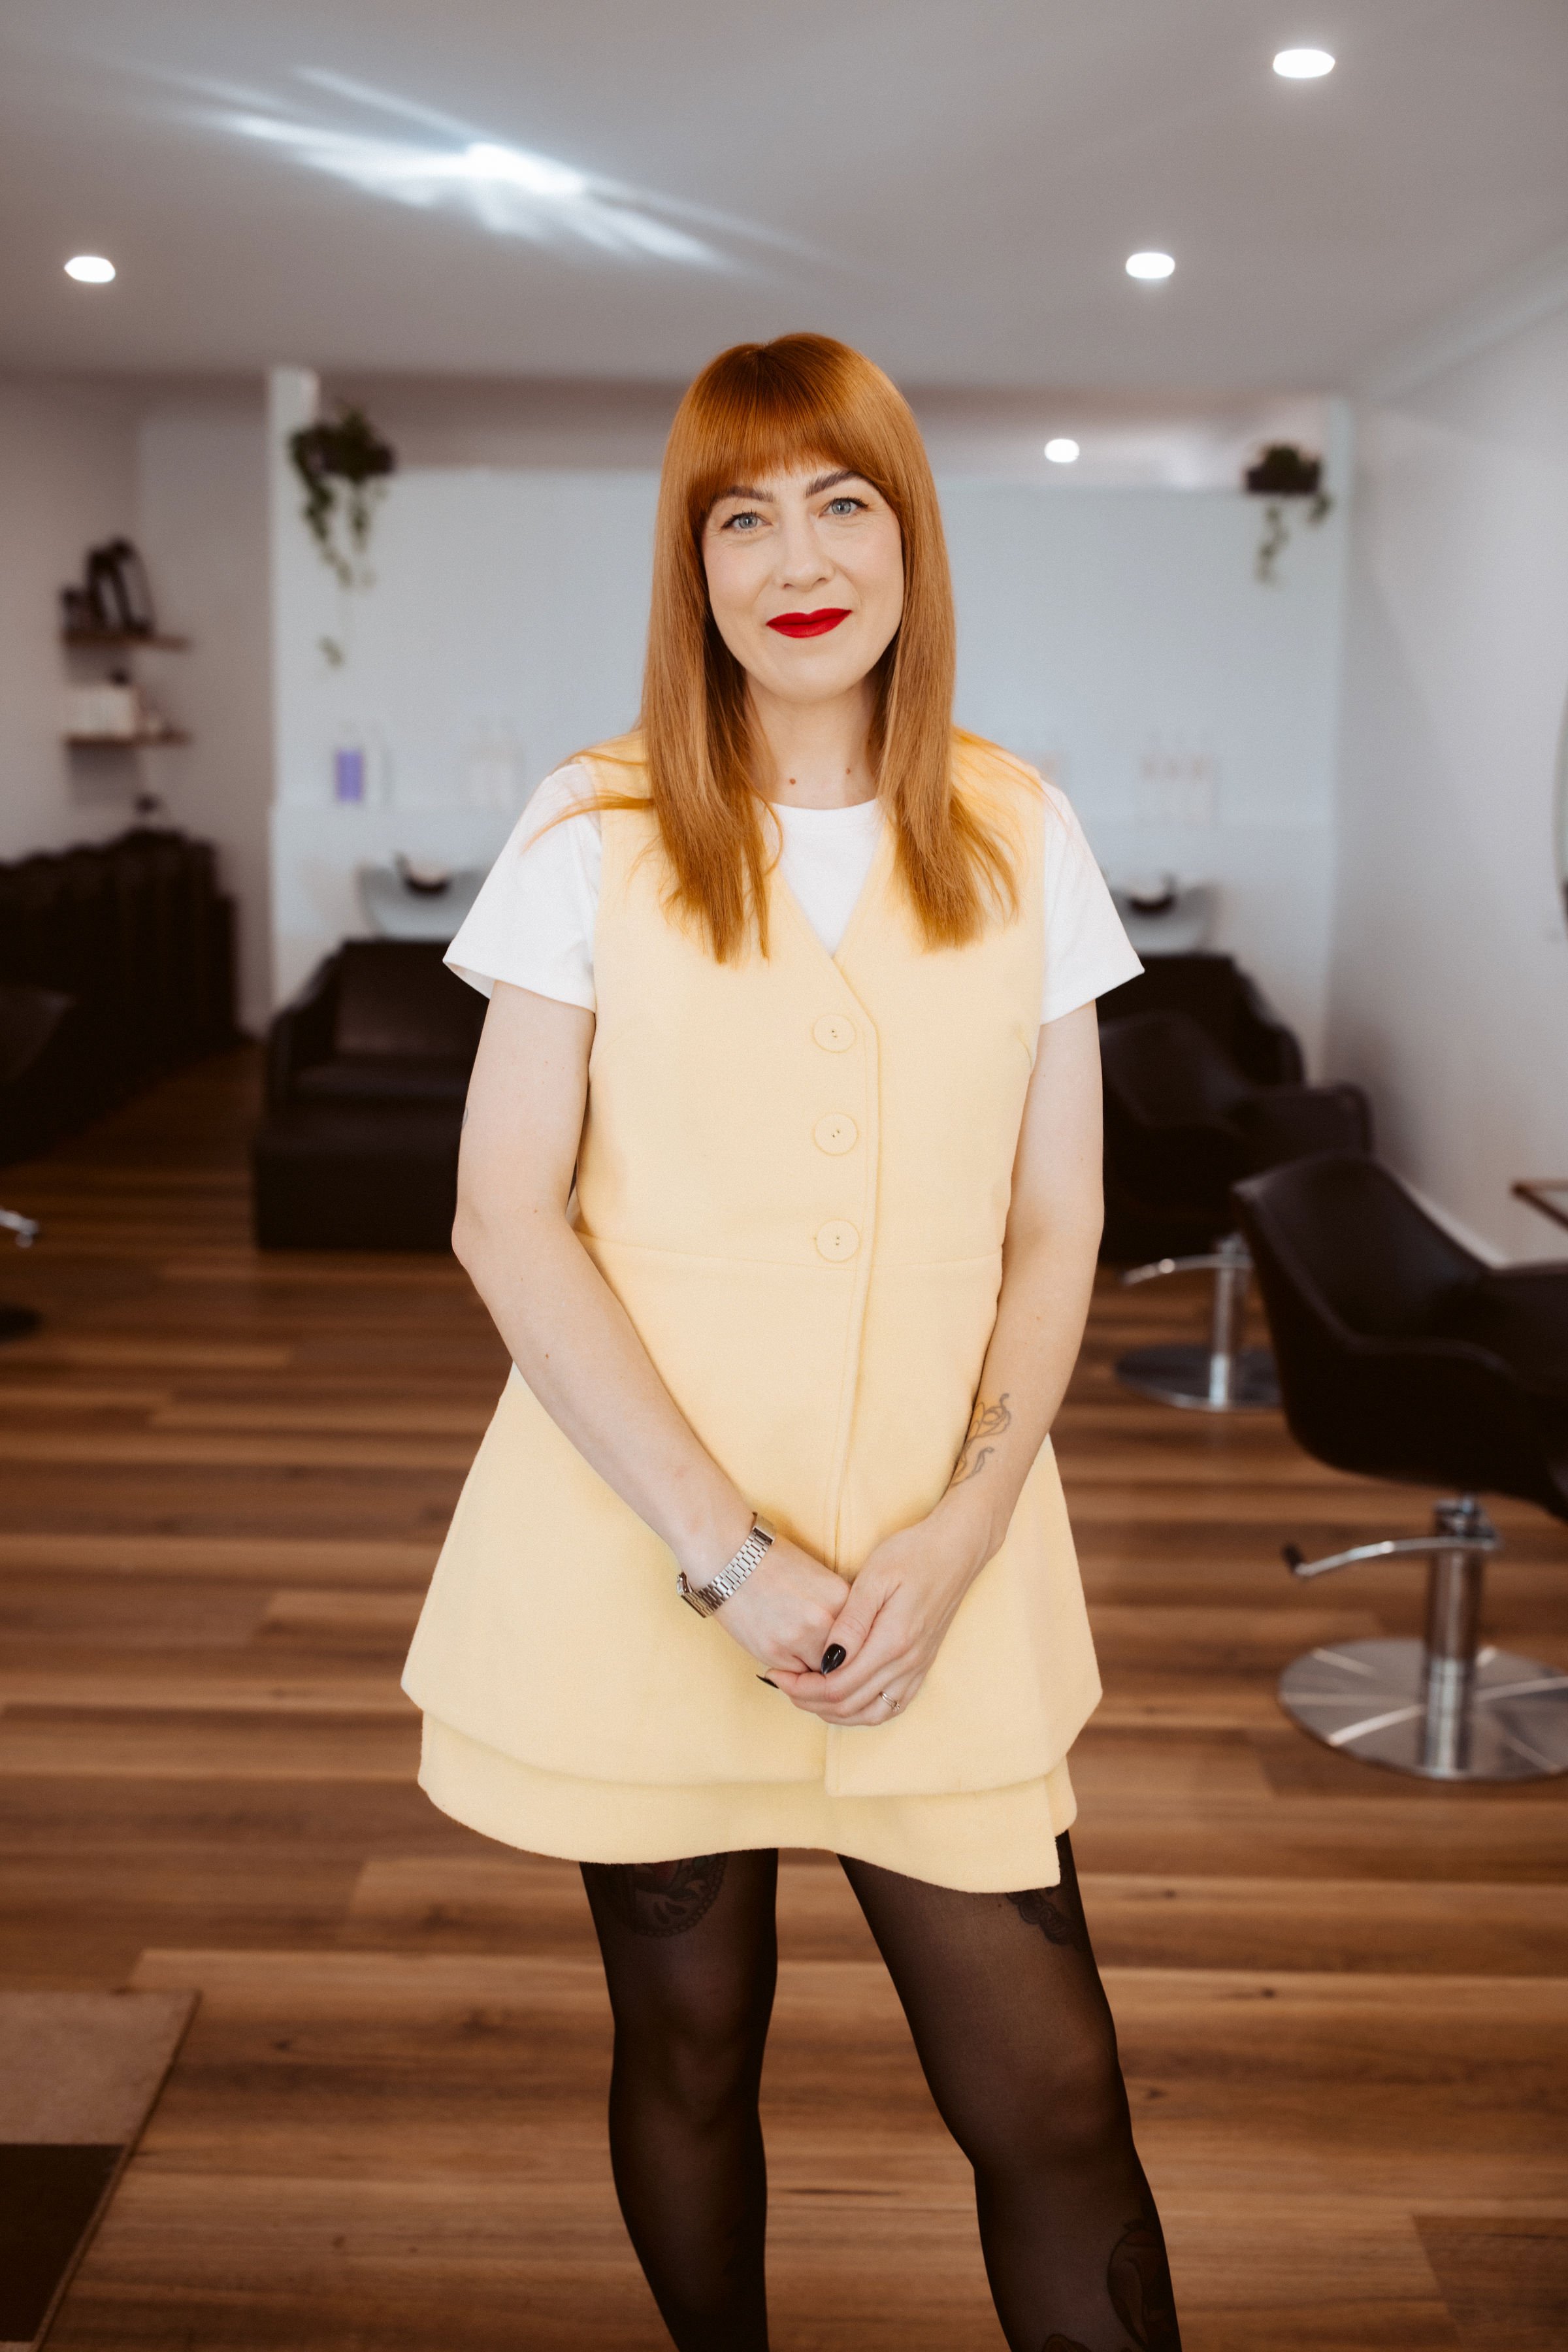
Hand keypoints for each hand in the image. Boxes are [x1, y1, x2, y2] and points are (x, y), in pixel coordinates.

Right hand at [707, 1531, 850, 1674]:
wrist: (730, 1556)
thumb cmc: (774, 1563)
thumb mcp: (819, 1580)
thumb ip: (838, 1611)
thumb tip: (850, 1643)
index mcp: (843, 1598)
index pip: (863, 1640)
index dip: (856, 1649)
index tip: (848, 1650)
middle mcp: (826, 1620)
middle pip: (846, 1662)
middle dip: (838, 1664)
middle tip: (828, 1660)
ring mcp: (799, 1639)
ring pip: (821, 1675)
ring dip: (815, 1670)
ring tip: (804, 1656)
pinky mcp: (774, 1653)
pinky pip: (794, 1677)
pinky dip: (793, 1672)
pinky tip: (784, 1652)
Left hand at [768, 1500, 988, 1726]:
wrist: (957, 1548)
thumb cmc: (913, 1553)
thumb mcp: (875, 1577)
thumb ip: (851, 1622)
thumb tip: (826, 1660)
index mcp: (893, 1642)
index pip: (838, 1687)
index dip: (802, 1688)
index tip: (776, 1674)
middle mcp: (908, 1663)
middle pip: (850, 1706)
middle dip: (809, 1702)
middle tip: (782, 1684)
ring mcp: (918, 1667)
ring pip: (871, 1714)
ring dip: (834, 1712)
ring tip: (806, 1694)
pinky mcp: (923, 1665)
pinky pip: (892, 1706)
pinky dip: (862, 1710)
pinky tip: (844, 1698)